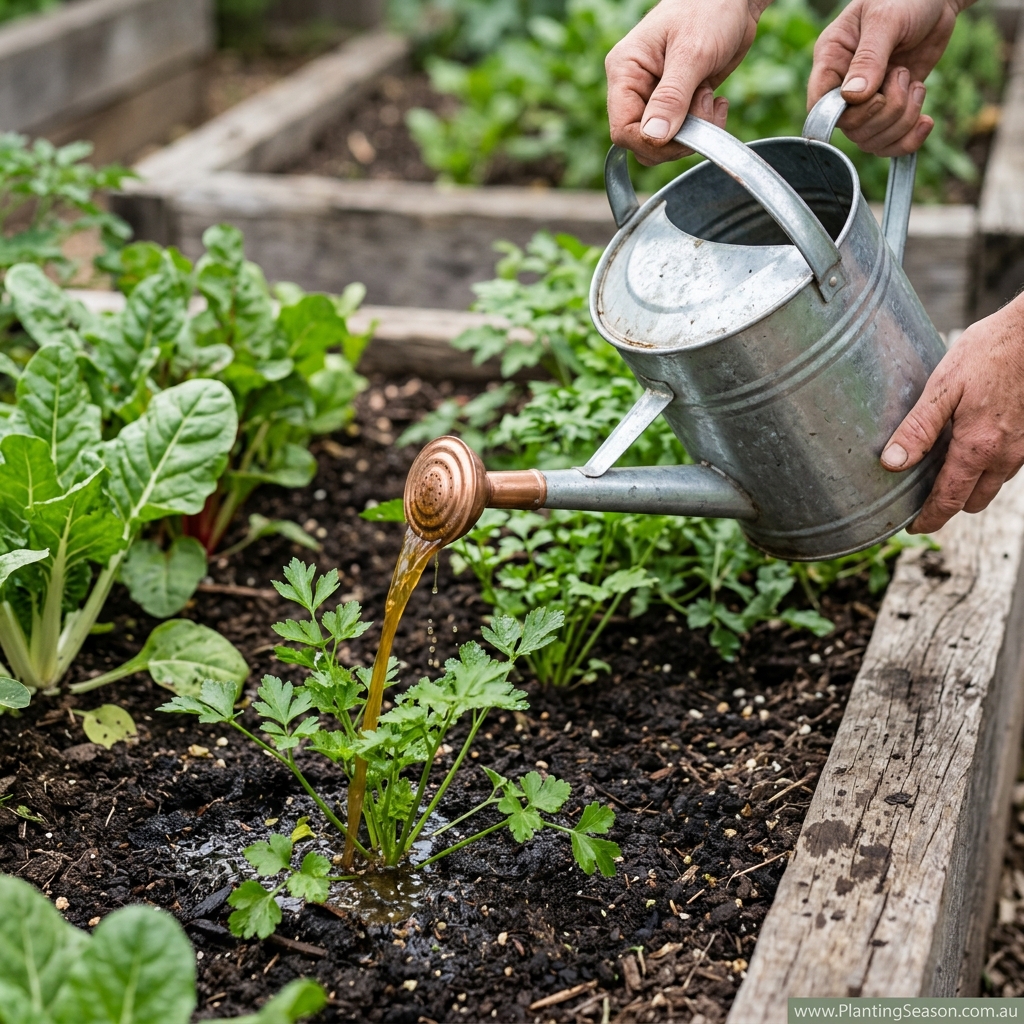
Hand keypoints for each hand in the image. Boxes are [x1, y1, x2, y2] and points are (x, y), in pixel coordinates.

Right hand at [605, 0, 768, 165]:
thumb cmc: (709, 8)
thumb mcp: (692, 52)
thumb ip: (671, 97)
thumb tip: (654, 137)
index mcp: (625, 71)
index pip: (622, 129)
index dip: (650, 142)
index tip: (682, 135)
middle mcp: (636, 87)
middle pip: (643, 142)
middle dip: (677, 138)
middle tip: (704, 109)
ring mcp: (656, 96)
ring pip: (665, 142)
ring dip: (695, 131)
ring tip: (711, 99)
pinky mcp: (677, 102)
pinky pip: (684, 133)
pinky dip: (704, 127)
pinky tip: (716, 102)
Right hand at [808, 0, 972, 156]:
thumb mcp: (886, 19)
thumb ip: (869, 58)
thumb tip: (852, 97)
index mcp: (831, 60)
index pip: (819, 108)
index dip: (847, 115)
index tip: (876, 96)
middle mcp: (843, 85)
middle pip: (851, 130)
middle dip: (886, 113)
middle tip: (903, 76)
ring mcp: (867, 100)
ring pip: (872, 140)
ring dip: (902, 121)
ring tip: (915, 86)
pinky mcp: (891, 107)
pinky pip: (890, 143)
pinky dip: (910, 139)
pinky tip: (925, 120)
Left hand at [880, 298, 1023, 533]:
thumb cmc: (990, 352)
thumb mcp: (943, 387)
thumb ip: (917, 428)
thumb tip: (891, 463)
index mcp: (979, 448)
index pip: (950, 501)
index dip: (929, 519)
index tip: (912, 528)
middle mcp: (1006, 456)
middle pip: (973, 501)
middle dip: (948, 504)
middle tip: (921, 495)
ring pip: (993, 484)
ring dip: (970, 485)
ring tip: (941, 469)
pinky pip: (1008, 465)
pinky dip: (987, 466)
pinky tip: (969, 444)